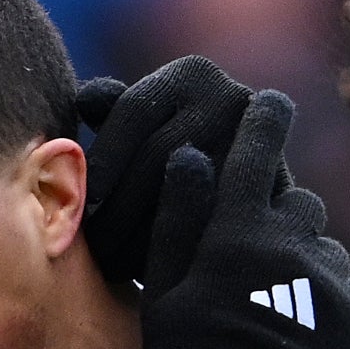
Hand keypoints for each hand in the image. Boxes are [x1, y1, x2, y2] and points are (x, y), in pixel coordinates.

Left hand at [72, 56, 252, 286]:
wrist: (251, 207)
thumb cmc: (178, 168)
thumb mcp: (148, 133)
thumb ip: (116, 111)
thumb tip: (85, 100)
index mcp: (192, 74)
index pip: (134, 112)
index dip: (105, 160)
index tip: (82, 202)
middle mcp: (229, 98)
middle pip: (158, 155)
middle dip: (119, 206)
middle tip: (90, 247)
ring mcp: (252, 144)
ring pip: (185, 193)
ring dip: (140, 234)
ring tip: (110, 263)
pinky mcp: (267, 193)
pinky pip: (211, 224)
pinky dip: (176, 251)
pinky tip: (149, 275)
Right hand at [134, 85, 349, 348]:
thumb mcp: (165, 290)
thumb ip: (178, 217)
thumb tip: (190, 152)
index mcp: (239, 229)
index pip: (259, 148)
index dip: (263, 120)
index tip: (267, 103)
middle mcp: (292, 244)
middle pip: (295, 202)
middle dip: (277, 217)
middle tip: (253, 257)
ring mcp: (329, 280)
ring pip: (321, 246)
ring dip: (303, 261)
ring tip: (274, 306)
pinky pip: (345, 287)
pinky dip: (327, 299)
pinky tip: (300, 330)